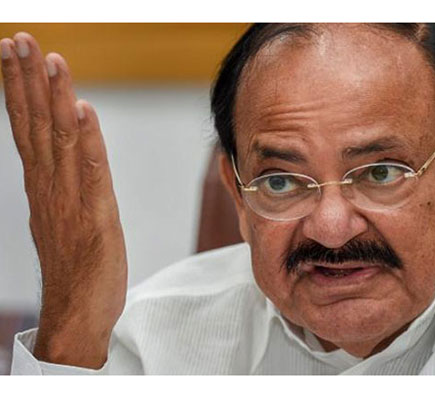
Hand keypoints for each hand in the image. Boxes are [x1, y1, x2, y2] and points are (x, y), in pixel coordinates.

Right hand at [1, 33, 126, 368]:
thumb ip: (60, 181)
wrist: (76, 313)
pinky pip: (91, 172)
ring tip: (50, 60)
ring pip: (60, 141)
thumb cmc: (74, 265)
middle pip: (37, 125)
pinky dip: (88, 141)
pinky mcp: (96, 217)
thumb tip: (61, 148)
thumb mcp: (62, 214)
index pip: (28, 127)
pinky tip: (84, 111)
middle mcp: (50, 186)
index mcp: (43, 183)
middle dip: (29, 80)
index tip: (12, 51)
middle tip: (22, 39)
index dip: (20, 88)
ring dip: (55, 99)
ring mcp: (70, 200)